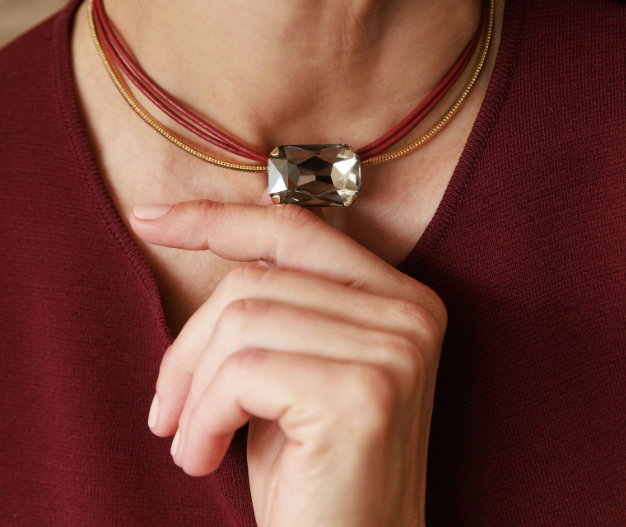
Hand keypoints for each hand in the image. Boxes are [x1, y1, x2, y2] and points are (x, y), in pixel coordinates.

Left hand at [130, 200, 446, 526]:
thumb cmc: (308, 473)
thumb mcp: (289, 370)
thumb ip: (275, 299)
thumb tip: (204, 229)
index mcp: (399, 297)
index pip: (295, 228)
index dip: (216, 219)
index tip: (149, 219)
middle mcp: (409, 312)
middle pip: (254, 279)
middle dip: (189, 345)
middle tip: (165, 410)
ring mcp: (395, 349)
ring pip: (242, 321)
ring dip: (194, 392)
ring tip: (192, 442)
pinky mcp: (364, 394)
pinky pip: (243, 372)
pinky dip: (204, 419)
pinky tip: (204, 458)